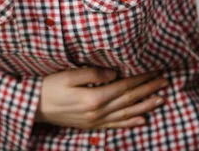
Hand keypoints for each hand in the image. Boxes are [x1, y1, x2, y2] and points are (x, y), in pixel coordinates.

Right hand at [34, 67, 168, 129]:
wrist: (33, 107)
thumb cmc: (49, 87)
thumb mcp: (69, 74)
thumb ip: (93, 73)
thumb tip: (115, 73)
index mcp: (94, 97)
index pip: (124, 86)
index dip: (141, 79)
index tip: (155, 71)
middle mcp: (98, 112)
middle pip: (129, 99)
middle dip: (149, 90)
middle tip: (165, 83)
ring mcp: (95, 121)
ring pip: (127, 114)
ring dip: (145, 106)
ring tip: (161, 99)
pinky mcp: (91, 126)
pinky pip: (116, 126)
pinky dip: (131, 123)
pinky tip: (142, 120)